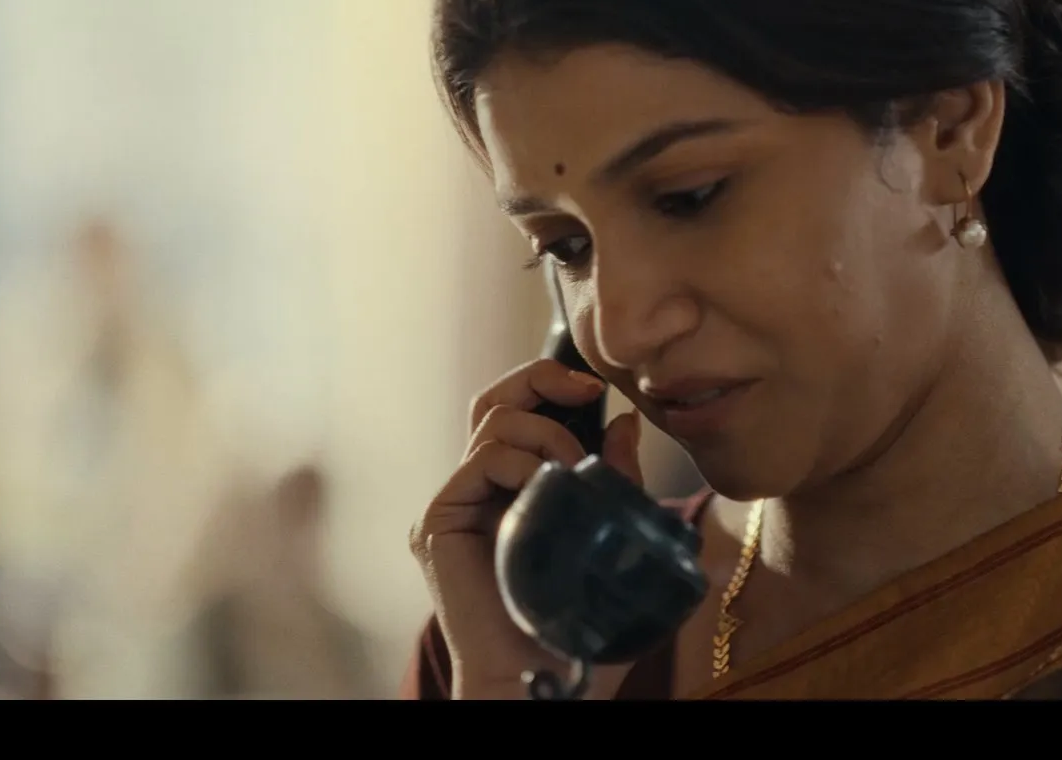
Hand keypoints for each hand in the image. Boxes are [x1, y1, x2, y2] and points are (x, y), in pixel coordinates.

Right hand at [408, 358, 646, 698]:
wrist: (542, 683)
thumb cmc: (579, 626)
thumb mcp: (612, 536)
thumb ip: (615, 480)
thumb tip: (624, 424)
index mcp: (516, 490)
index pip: (521, 412)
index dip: (550, 382)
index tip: (597, 386)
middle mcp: (479, 491)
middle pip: (495, 401)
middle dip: (539, 377)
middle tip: (585, 388)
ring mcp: (457, 505)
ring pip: (491, 421)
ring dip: (544, 431)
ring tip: (573, 469)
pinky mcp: (437, 523)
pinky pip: (478, 461)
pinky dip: (519, 462)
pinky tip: (544, 489)